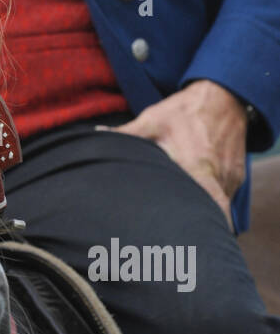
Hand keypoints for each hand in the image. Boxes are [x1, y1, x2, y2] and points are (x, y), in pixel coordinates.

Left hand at [110, 80, 246, 227]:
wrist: (224, 96)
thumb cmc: (185, 110)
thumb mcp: (153, 120)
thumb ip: (126, 133)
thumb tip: (97, 136)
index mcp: (197, 168)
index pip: (209, 210)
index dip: (199, 229)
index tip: (180, 237)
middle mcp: (219, 178)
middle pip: (213, 217)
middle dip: (195, 226)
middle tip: (172, 230)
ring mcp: (231, 179)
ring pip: (219, 208)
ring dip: (202, 212)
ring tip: (180, 214)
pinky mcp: (237, 177)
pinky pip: (225, 196)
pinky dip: (211, 200)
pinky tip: (193, 196)